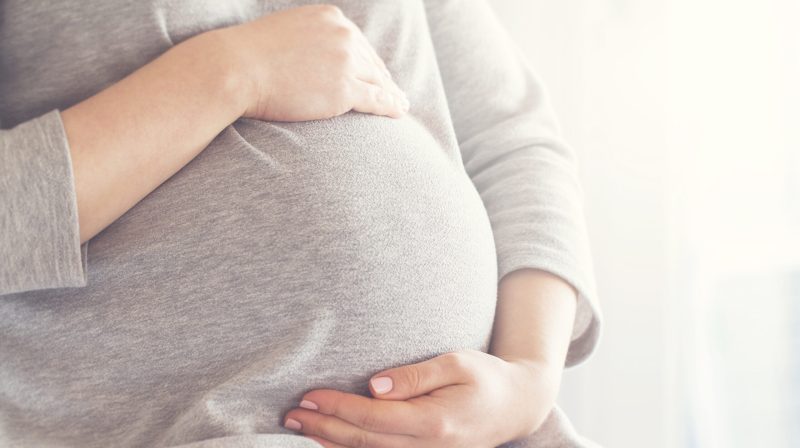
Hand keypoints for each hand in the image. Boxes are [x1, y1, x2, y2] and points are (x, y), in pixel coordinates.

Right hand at [213, 4, 408, 121]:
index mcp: (331, 18)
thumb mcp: (285, 33)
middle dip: (383, 79)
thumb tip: (314, 56)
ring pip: (378, 81)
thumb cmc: (250, 56)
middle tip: (395, 93)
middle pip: (371, 62)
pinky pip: (377, 99)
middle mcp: (344, 35)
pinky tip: (399, 112)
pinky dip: (391, 106)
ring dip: (392, 94)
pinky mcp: (345, 89)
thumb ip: (308, 39)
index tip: (377, 74)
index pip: (358, 43)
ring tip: (401, 105)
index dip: (369, 62)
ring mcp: (346, 61)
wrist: (236, 68)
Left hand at [282, 350, 562, 447]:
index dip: (337, 407)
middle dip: (323, 427)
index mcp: (434, 421)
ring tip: (301, 426)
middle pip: (364, 442)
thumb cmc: (486, 376)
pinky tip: (331, 442)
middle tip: (290, 413)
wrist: (517, 406)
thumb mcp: (457, 362)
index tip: (308, 395)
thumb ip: (416, 375)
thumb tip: (375, 385)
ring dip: (332, 443)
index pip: (373, 417)